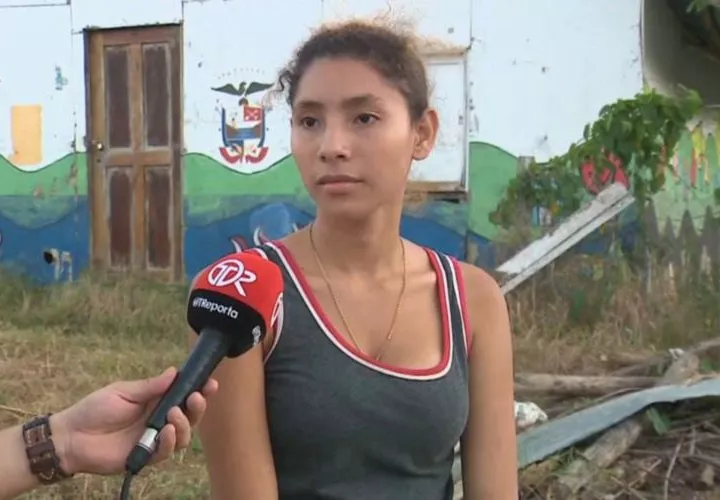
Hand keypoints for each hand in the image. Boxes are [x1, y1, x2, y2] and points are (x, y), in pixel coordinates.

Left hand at [51, 367, 218, 475]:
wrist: (72, 436)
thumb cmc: (94, 409)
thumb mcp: (123, 391)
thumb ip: (150, 386)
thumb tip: (175, 372)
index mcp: (156, 402)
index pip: (184, 396)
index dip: (200, 390)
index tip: (210, 383)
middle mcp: (160, 420)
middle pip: (191, 417)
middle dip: (199, 407)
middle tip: (196, 397)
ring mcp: (154, 440)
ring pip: (184, 436)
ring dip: (185, 424)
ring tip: (175, 414)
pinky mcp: (146, 457)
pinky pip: (166, 452)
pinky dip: (170, 442)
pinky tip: (167, 431)